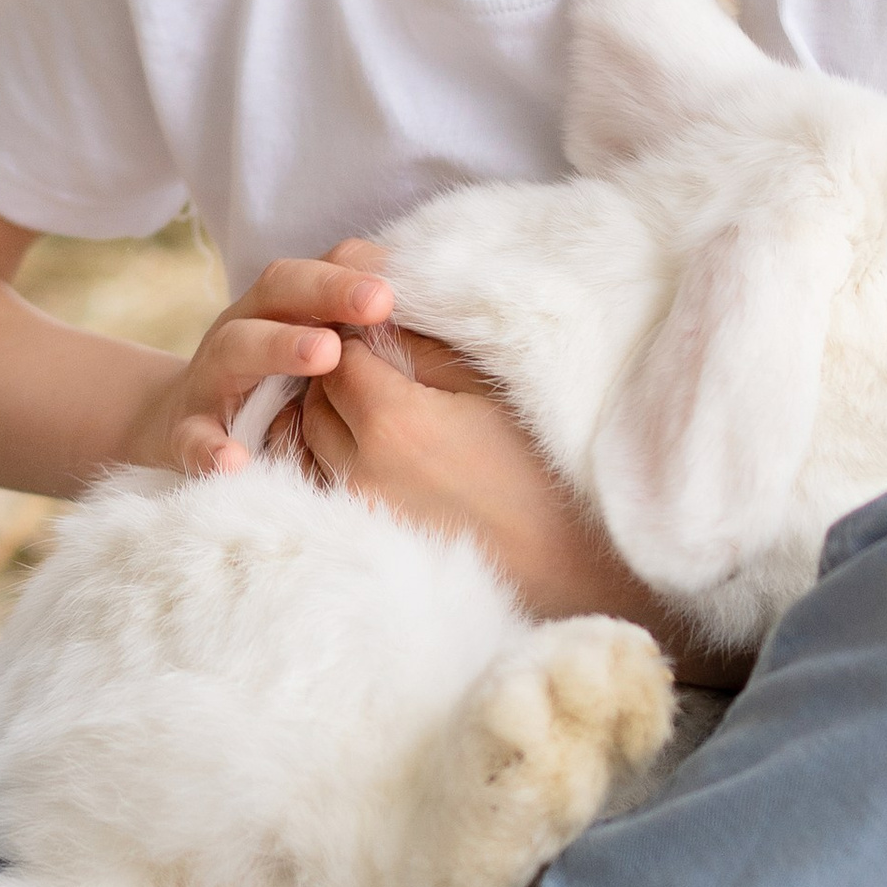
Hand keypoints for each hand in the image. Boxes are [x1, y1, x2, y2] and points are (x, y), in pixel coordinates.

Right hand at [119, 253, 398, 478]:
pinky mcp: (185, 432)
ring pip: (237, 349)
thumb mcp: (304, 345)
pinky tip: (236, 462)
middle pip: (278, 293)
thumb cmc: (267, 384)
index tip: (400, 278)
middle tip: (379, 302)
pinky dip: (211, 449)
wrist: (178, 425)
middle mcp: (240, 330)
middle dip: (328, 292)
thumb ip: (350, 325)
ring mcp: (211, 379)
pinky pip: (193, 439)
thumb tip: (425, 302)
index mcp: (274, 307)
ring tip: (326, 354)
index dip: (352, 270)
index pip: (312, 270)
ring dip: (280, 346)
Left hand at [294, 244, 730, 663]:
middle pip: (317, 394)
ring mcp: (357, 510)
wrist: (574, 570)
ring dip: (333, 411)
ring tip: (379, 398)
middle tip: (380, 355)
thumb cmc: (546, 469)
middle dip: (339, 366)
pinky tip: (375, 447)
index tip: (384, 321)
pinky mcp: (366, 541)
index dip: (358, 330)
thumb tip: (381, 316)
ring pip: (313, 438)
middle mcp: (359, 468)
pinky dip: (334, 454)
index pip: (340, 352)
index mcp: (390, 419)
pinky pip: (324, 480)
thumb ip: (425, 347)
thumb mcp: (492, 389)